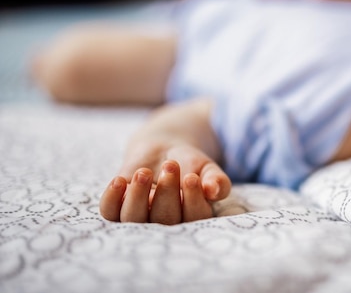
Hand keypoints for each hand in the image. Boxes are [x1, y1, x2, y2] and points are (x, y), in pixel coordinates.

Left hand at [100, 143, 230, 224]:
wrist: (164, 151)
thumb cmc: (190, 164)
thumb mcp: (206, 168)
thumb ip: (216, 180)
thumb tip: (215, 189)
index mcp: (191, 218)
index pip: (193, 219)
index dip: (191, 201)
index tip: (192, 178)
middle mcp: (165, 224)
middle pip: (164, 220)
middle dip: (167, 191)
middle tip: (171, 165)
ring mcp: (139, 217)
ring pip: (134, 219)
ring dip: (138, 196)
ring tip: (145, 172)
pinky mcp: (118, 206)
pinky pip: (109, 212)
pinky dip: (111, 198)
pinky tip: (120, 181)